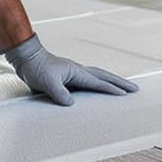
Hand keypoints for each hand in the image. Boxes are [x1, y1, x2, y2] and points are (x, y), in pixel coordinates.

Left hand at [0, 35, 139, 106]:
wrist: (27, 58)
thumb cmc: (36, 68)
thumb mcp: (47, 82)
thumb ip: (59, 93)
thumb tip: (71, 104)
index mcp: (76, 72)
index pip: (98, 82)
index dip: (112, 89)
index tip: (125, 94)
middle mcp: (78, 71)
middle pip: (104, 76)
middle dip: (120, 83)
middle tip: (134, 89)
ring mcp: (74, 73)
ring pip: (99, 76)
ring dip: (111, 81)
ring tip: (123, 88)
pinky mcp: (68, 76)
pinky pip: (89, 80)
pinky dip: (99, 83)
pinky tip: (98, 89)